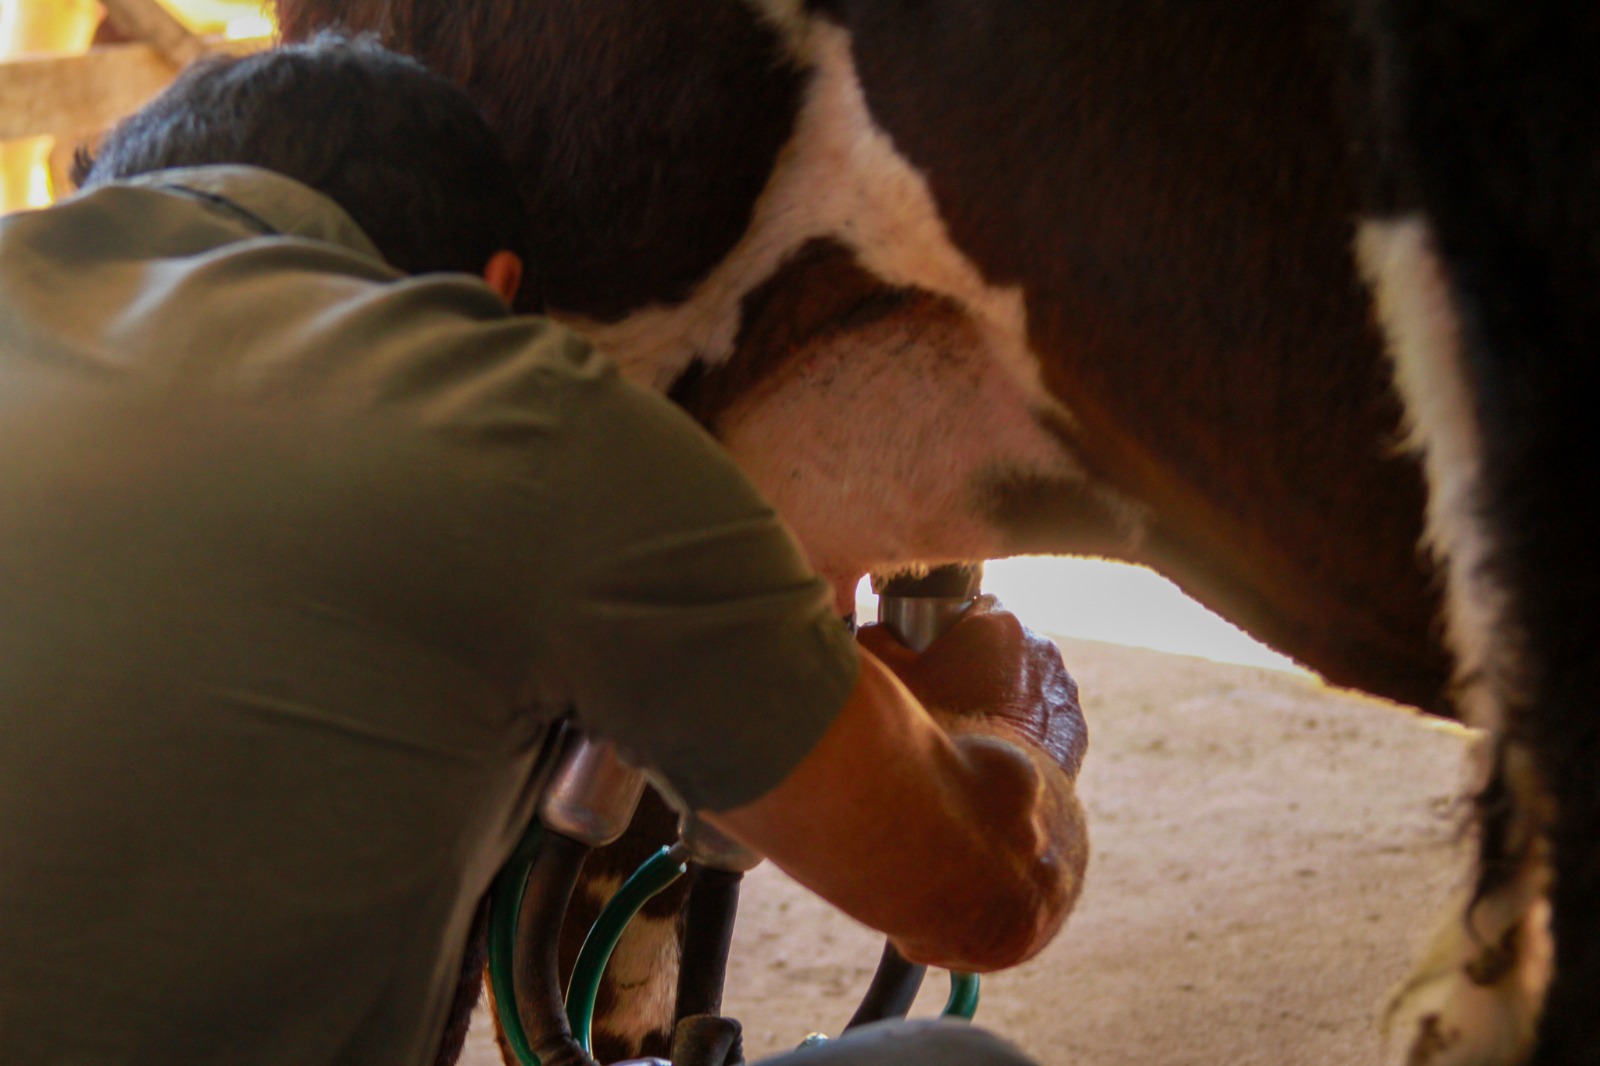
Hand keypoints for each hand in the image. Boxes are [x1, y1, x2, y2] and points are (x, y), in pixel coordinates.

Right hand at [856, 596, 1086, 777]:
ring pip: (1027, 679)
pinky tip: (1001, 748)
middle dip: (980, 660)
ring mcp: (1061, 688)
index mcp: (997, 624)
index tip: (935, 654)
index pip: (975, 606)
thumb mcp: (890, 677)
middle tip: (949, 693)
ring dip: (1006, 692)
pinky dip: (1027, 727)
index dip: (952, 629)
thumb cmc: (934, 729)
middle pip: (1004, 642)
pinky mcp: (1073, 728)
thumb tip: (875, 630)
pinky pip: (1046, 716)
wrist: (986, 799)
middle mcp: (1039, 647)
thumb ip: (878, 639)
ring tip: (974, 726)